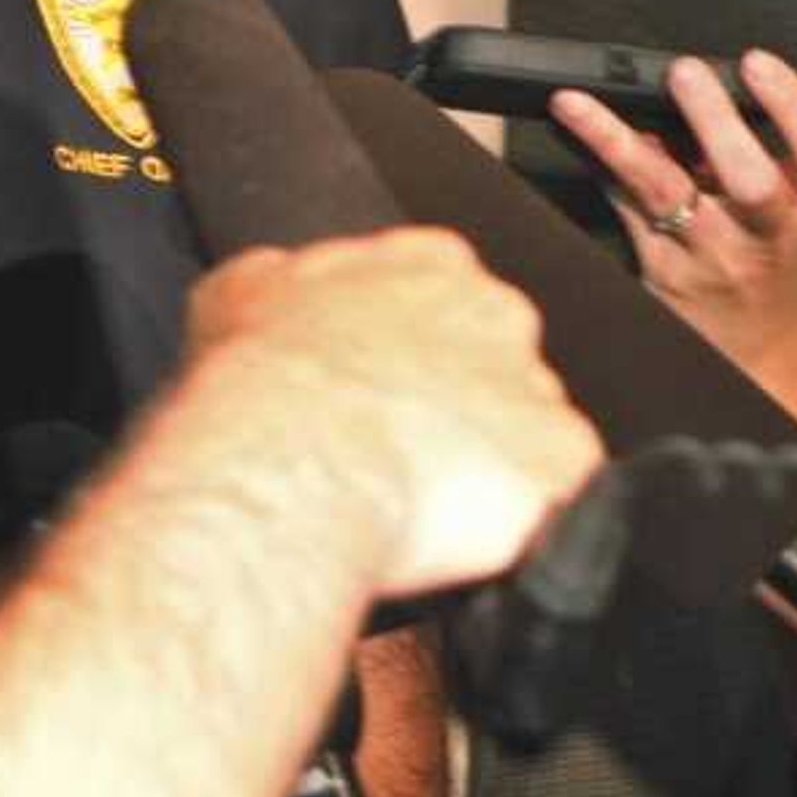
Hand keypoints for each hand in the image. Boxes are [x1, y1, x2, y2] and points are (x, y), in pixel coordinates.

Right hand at [183, 229, 597, 598]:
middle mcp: (497, 310)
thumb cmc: (257, 389)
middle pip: (498, 362)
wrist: (287, 462)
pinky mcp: (559, 460)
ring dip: (485, 465)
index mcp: (426, 263)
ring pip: (527, 431)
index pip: (443, 298)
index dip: (410, 352)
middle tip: (399, 451)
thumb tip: (276, 288)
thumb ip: (282, 284)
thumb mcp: (236, 299)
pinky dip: (515, 520)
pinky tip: (457, 533)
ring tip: (420, 503)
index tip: (383, 388)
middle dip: (459, 406)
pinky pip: (554, 497)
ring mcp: (537, 385)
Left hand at [549, 46, 796, 402]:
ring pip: (666, 196)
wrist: (756, 360)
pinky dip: (600, 170)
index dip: (794, 103)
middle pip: (751, 180)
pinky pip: (624, 212)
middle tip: (684, 74)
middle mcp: (764, 236)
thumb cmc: (766, 273)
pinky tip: (574, 136)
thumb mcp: (782, 215)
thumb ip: (748, 157)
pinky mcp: (661, 274)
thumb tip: (685, 92)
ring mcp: (711, 259)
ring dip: (619, 143)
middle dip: (717, 122)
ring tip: (580, 103)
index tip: (758, 62)